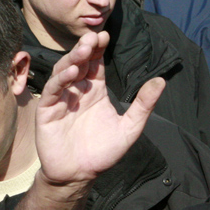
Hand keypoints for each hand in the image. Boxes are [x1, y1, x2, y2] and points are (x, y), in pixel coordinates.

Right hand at [36, 31, 164, 185]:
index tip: (105, 35)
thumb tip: (161, 80)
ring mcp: (61, 100)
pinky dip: (61, 80)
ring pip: (64, 72)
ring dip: (73, 59)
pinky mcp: (48, 111)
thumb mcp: (130, 127)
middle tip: (94, 37)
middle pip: (80, 63)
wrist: (80, 175)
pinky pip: (53, 91)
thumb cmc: (104, 151)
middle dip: (86, 49)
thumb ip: (144, 104)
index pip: (96, 64)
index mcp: (96, 91)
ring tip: (84, 50)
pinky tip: (73, 72)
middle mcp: (78, 91)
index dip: (99, 49)